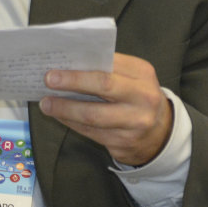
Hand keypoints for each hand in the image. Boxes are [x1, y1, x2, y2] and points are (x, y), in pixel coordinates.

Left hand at [39, 53, 172, 166]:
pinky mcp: (124, 143)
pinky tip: (59, 116)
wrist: (161, 133)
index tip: (58, 63)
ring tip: (46, 103)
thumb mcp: (133, 78)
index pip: (110, 64)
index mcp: (143, 74)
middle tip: (49, 80)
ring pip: (93, 115)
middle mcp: (143, 97)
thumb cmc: (137, 97)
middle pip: (104, 86)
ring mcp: (135, 122)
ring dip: (65, 108)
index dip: (83, 65)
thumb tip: (69, 66)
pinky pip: (91, 132)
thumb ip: (108, 70)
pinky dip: (71, 122)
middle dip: (73, 82)